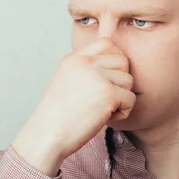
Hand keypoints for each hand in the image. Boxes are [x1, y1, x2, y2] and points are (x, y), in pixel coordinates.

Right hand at [11, 37, 136, 175]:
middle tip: (107, 98)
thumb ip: (85, 70)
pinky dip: (122, 112)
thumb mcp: (65, 81)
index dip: (115, 58)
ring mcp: (97, 77)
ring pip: (129, 81)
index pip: (106, 42)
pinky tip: (106, 118)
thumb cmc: (57, 115)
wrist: (47, 136)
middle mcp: (86, 63)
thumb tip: (112, 67)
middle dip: (120, 81)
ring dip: (121, 98)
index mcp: (74, 58)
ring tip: (103, 110)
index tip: (110, 77)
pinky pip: (131, 99)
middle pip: (123, 60)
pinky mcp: (108, 95)